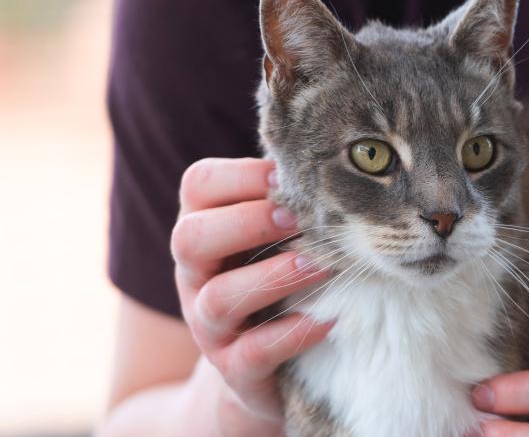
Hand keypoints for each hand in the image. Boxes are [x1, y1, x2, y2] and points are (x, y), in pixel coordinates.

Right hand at [171, 157, 334, 435]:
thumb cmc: (275, 273)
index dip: (240, 175)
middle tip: (297, 219)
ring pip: (219, 299)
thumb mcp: (270, 234)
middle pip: (191, 238)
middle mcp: (194, 275)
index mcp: (201, 228)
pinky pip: (251, 354)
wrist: (261, 365)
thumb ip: (286, 198)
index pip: (197, 185)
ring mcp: (208, 325)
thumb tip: (337, 157)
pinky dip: (290, 334)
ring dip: (273, 277)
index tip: (286, 175)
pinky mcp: (233, 370)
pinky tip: (326, 320)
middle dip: (247, 222)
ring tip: (320, 265)